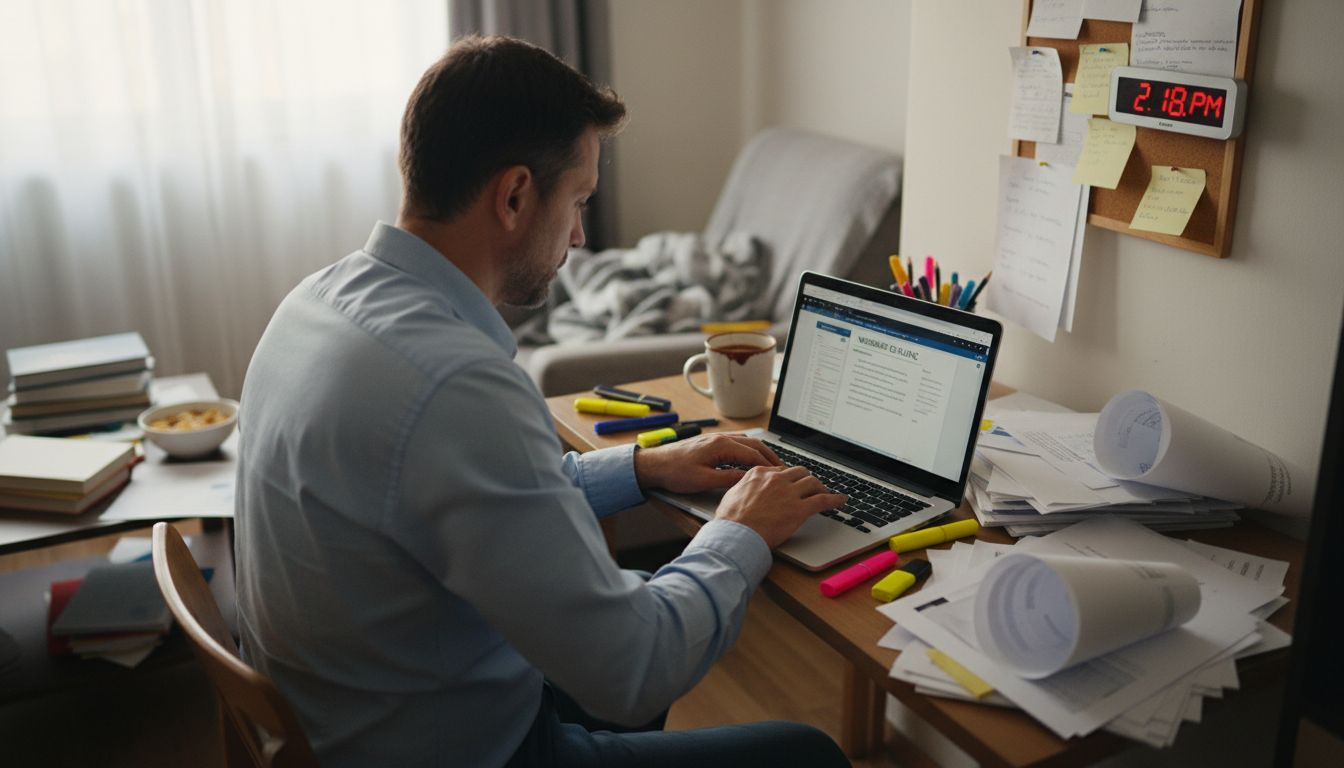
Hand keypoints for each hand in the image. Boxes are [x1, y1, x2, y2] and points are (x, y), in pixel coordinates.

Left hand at [633, 433, 783, 493]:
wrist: (654, 464)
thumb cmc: (675, 472)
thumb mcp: (703, 480)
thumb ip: (728, 479)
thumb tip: (748, 480)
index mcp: (721, 445)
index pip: (753, 454)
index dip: (769, 465)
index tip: (781, 475)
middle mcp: (720, 438)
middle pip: (753, 444)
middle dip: (770, 456)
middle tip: (784, 469)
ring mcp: (716, 439)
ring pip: (746, 442)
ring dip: (761, 452)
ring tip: (772, 464)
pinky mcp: (711, 443)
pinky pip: (737, 443)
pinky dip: (749, 450)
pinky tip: (752, 459)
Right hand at [714, 465, 846, 548]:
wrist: (736, 535)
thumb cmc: (730, 521)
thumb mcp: (731, 494)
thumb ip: (743, 487)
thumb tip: (745, 489)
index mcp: (759, 473)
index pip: (780, 469)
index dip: (788, 478)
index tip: (791, 484)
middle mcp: (776, 479)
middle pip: (799, 472)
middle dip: (806, 479)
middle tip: (810, 487)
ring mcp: (789, 493)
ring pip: (812, 482)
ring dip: (820, 487)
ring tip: (825, 492)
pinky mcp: (799, 509)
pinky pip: (823, 500)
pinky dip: (835, 499)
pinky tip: (841, 501)